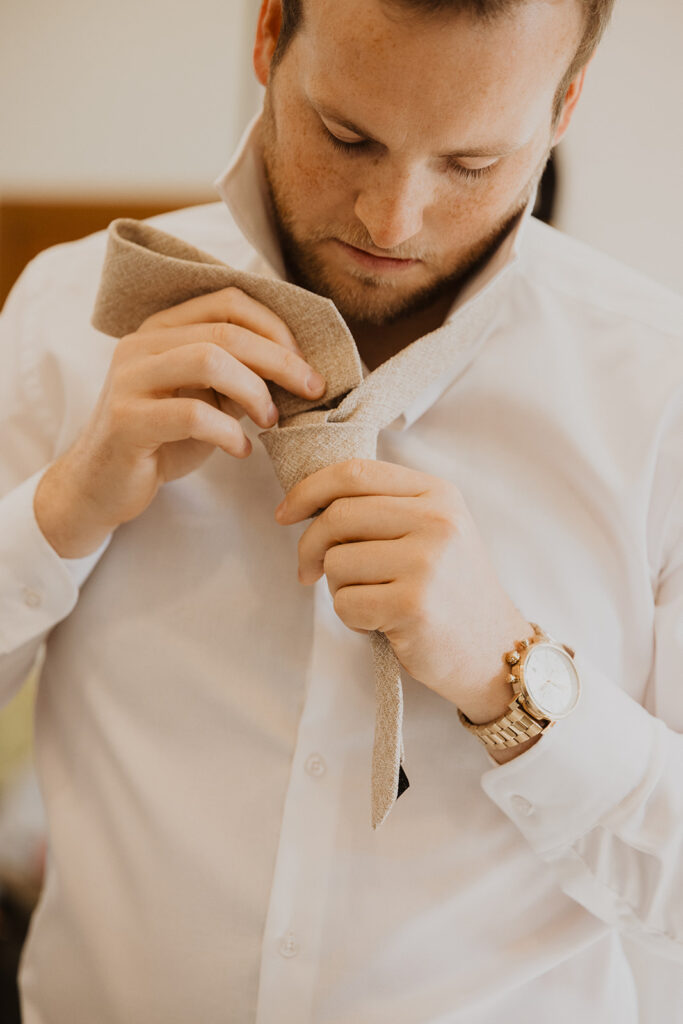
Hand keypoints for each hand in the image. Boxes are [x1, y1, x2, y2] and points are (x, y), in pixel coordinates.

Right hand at [34, 287, 326, 557]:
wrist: (102, 485)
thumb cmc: (162, 439)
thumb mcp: (206, 399)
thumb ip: (239, 376)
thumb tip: (299, 367)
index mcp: (161, 328)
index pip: (228, 302)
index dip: (275, 327)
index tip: (305, 362)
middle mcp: (140, 344)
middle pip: (226, 332)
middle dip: (280, 360)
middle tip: (311, 389)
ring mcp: (129, 380)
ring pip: (209, 361)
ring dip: (255, 391)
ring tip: (271, 420)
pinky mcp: (126, 421)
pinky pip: (193, 415)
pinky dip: (230, 433)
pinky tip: (241, 450)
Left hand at [275, 459, 531, 719]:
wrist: (494, 649)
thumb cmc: (450, 589)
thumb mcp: (433, 530)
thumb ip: (383, 507)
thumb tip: (308, 503)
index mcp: (437, 493)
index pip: (354, 473)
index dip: (308, 490)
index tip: (285, 514)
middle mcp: (436, 521)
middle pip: (337, 516)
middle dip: (310, 546)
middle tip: (309, 571)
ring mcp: (427, 562)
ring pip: (337, 562)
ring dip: (339, 588)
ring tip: (372, 600)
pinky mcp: (413, 605)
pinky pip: (346, 603)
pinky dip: (352, 617)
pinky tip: (381, 623)